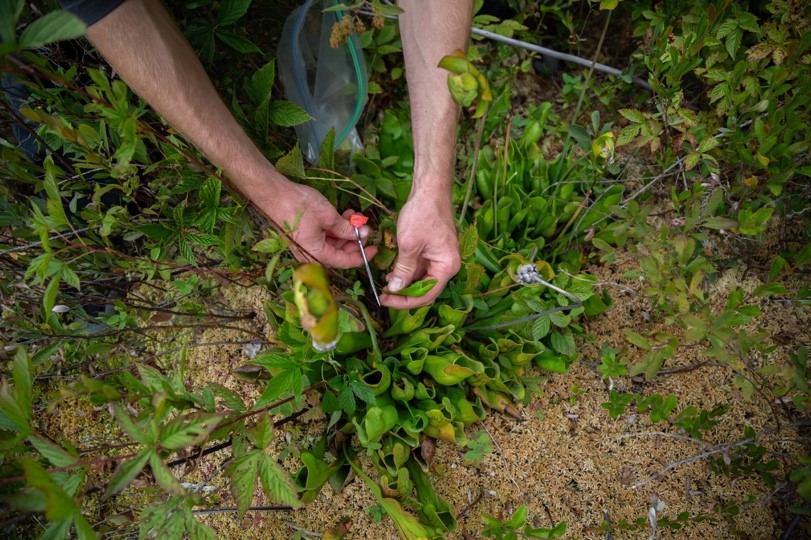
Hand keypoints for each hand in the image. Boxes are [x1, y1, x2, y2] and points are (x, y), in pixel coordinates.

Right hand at [267, 181, 376, 268]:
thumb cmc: (299, 206)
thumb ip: (347, 229)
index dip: (363, 255)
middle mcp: (311, 254)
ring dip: (345, 232)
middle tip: (365, 226)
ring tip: (354, 217)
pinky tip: (344, 216)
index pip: (345, 262)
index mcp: (317, 255)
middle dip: (354, 240)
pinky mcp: (303, 236)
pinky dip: (335, 228)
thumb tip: (363, 234)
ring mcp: (306, 245)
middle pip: (339, 253)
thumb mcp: (329, 216)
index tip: (375, 248)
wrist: (273, 193)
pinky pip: (324, 237)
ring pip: (333, 244)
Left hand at [381, 191, 460, 307]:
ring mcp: (441, 257)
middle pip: (426, 289)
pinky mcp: (433, 250)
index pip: (427, 294)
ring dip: (404, 283)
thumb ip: (403, 269)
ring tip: (386, 283)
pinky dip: (407, 271)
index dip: (405, 301)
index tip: (386, 300)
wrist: (429, 189)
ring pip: (422, 279)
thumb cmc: (422, 213)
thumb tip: (395, 289)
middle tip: (384, 295)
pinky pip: (420, 267)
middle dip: (405, 294)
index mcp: (447, 266)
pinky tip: (392, 271)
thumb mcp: (409, 244)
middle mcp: (448, 264)